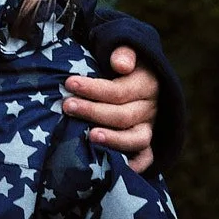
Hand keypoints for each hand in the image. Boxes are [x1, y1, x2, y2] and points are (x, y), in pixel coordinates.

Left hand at [63, 45, 157, 172]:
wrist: (137, 77)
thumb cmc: (118, 64)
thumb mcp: (125, 51)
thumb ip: (123, 52)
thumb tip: (121, 64)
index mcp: (147, 83)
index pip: (119, 91)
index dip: (93, 89)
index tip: (69, 83)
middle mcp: (151, 107)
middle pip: (123, 115)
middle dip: (93, 111)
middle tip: (67, 106)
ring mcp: (150, 127)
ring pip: (137, 138)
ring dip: (113, 139)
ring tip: (89, 137)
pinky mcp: (147, 143)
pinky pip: (146, 158)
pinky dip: (135, 165)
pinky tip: (115, 166)